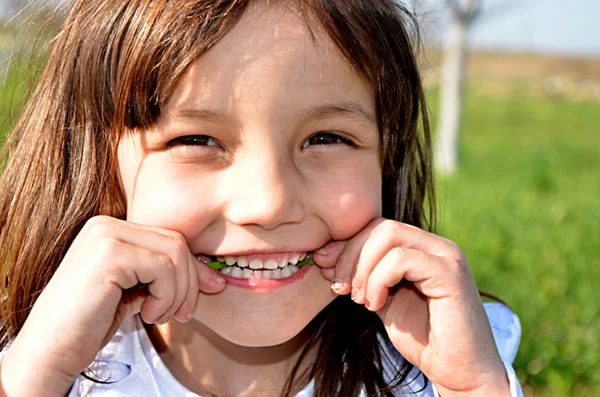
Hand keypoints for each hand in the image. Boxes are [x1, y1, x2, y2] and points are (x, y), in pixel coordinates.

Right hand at [0, 216, 225, 396]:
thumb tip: (214, 277)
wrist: (50, 351)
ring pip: (175, 254)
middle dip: (190, 282)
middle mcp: (106, 224)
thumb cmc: (90, 324)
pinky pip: (164, 269)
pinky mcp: (109, 254)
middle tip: (183, 313)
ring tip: (159, 316)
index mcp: (111, 229)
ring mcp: (106, 235)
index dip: (193, 267)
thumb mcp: (135, 291)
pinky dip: (165, 297)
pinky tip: (146, 314)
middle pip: (177, 243)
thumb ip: (163, 276)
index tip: (208, 291)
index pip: (170, 238)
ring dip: (177, 293)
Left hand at [314, 218, 509, 396]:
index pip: (377, 227)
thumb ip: (361, 277)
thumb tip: (325, 255)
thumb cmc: (422, 338)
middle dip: (350, 254)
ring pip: (389, 235)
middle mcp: (436, 245)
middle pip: (381, 226)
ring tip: (359, 299)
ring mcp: (446, 256)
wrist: (458, 371)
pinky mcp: (450, 273)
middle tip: (338, 286)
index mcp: (423, 248)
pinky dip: (378, 281)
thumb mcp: (380, 300)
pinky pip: (401, 260)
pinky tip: (375, 305)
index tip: (327, 270)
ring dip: (362, 268)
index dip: (347, 245)